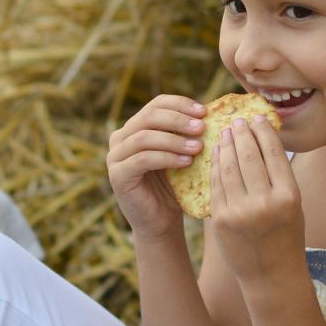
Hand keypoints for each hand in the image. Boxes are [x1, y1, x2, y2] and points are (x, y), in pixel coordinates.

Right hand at [107, 93, 208, 240]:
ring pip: (145, 137)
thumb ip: (186, 133)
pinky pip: (142, 159)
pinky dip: (166, 157)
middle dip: (178, 120)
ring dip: (174, 140)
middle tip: (201, 127)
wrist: (161, 222)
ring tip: (198, 147)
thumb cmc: (175, 187)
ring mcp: (115, 157)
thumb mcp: (181, 153)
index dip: (180, 104)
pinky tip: (186, 162)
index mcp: (135, 127)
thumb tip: (210, 110)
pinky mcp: (117, 175)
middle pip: (149, 116)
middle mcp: (120, 138)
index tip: (204, 112)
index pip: (156, 104)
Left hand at [210, 115, 306, 280]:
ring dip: (225, 146)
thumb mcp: (293, 205)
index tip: (257, 118)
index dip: (263, 131)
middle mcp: (264, 203)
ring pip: (228, 168)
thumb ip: (279, 176)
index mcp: (288, 197)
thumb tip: (263, 138)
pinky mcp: (221, 220)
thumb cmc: (286, 235)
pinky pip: (216, 185)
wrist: (270, 274)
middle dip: (242, 134)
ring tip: (225, 133)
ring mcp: (240, 212)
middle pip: (248, 156)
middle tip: (237, 121)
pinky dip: (216, 166)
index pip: (273, 153)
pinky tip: (217, 155)